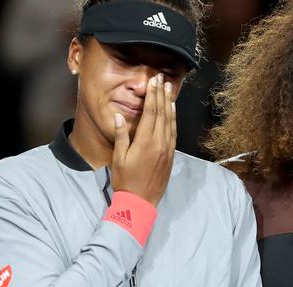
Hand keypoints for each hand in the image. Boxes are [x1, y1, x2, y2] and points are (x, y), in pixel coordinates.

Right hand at [110, 74, 176, 205]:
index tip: (154, 82)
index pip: (151, 113)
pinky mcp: (171, 156)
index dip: (153, 95)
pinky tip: (172, 112)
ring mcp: (167, 149)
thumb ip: (121, 136)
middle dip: (162, 95)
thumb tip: (120, 116)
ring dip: (169, 105)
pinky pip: (173, 133)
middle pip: (162, 114)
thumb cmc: (126, 181)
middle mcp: (160, 143)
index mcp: (146, 142)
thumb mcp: (118, 158)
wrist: (140, 202)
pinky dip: (173, 120)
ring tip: (170, 90)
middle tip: (163, 79)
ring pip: (170, 122)